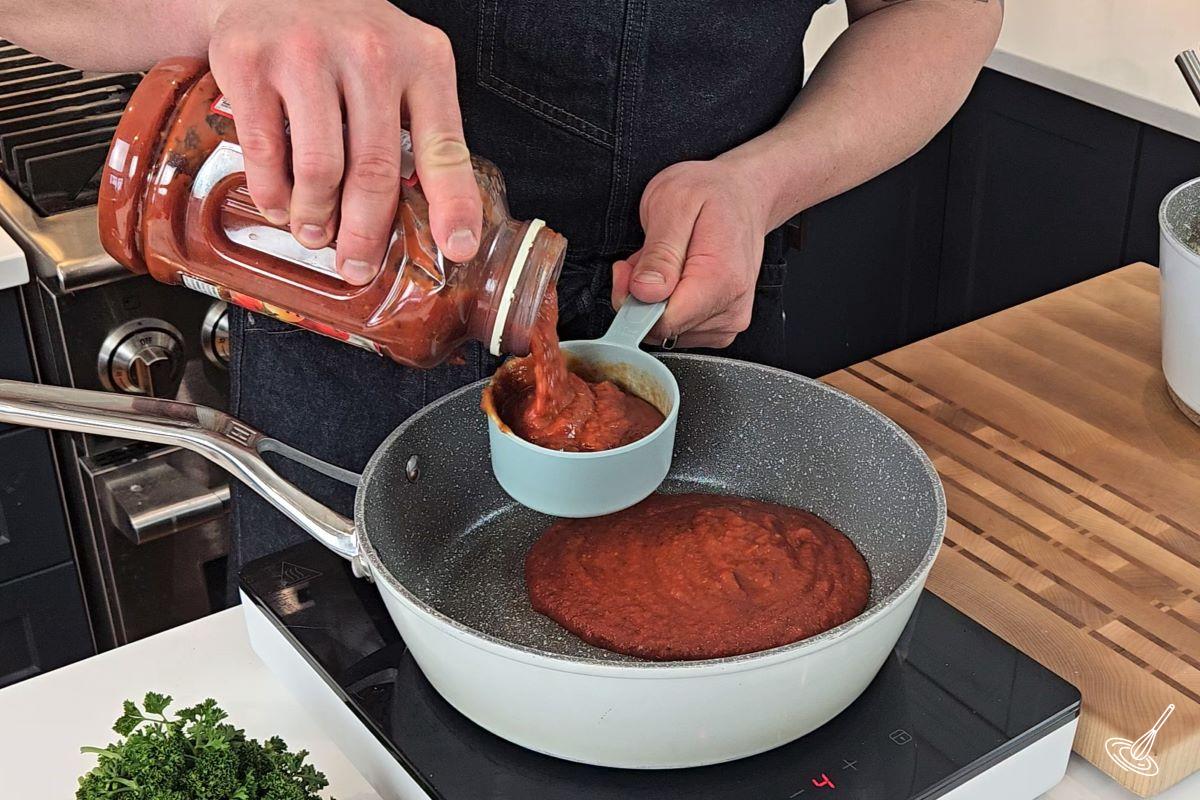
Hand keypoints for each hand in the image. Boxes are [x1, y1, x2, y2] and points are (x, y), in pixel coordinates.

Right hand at [206, 0, 481, 283]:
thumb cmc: (347, 40)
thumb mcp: (403, 66)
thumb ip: (421, 127)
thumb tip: (435, 220)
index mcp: (422, 60)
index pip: (445, 147)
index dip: (453, 205)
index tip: (457, 248)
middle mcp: (370, 52)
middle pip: (376, 172)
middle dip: (367, 235)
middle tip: (357, 266)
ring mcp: (307, 53)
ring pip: (321, 169)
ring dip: (317, 219)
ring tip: (316, 235)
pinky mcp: (252, 61)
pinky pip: (266, 151)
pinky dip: (273, 193)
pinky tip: (280, 205)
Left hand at [612, 158, 769, 348]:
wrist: (745, 194)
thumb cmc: (713, 193)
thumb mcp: (673, 204)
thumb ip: (659, 254)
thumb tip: (645, 292)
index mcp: (720, 280)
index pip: (664, 323)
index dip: (633, 301)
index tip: (628, 271)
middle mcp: (731, 307)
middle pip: (663, 329)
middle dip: (641, 297)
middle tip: (647, 257)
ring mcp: (729, 320)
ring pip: (667, 332)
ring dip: (653, 300)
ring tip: (665, 261)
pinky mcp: (721, 325)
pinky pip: (679, 329)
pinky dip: (667, 305)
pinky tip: (674, 276)